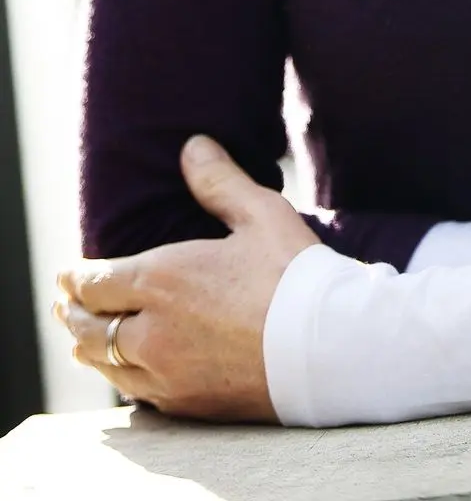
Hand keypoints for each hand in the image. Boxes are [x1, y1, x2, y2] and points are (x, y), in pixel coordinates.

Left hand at [54, 135, 320, 421]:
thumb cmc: (295, 275)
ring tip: (84, 337)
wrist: (326, 347)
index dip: (72, 278)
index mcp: (163, 279)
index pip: (93, 282)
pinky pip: (134, 391)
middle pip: (88, 326)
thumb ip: (219, 181)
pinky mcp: (185, 403)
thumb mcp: (260, 213)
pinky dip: (120, 375)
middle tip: (65, 303)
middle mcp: (151, 331)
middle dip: (72, 311)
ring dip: (89, 346)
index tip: (66, 274)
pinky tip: (126, 369)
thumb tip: (193, 146)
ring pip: (105, 363)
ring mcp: (165, 373)